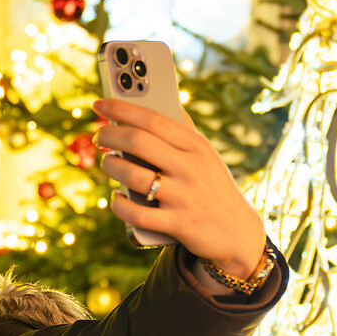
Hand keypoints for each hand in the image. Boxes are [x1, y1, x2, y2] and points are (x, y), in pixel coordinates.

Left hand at [93, 97, 265, 278]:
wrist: (238, 233)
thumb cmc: (212, 187)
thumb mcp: (205, 156)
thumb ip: (183, 131)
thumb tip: (159, 101)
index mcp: (196, 146)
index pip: (153, 119)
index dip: (121, 109)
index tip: (99, 104)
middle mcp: (190, 168)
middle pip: (138, 142)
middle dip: (109, 135)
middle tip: (98, 136)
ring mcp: (184, 197)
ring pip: (132, 176)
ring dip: (111, 167)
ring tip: (107, 163)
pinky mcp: (177, 225)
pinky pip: (136, 214)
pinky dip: (119, 204)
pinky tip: (117, 198)